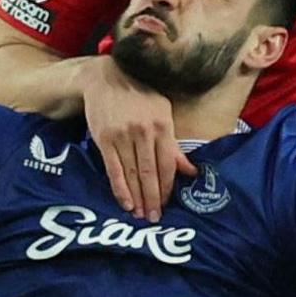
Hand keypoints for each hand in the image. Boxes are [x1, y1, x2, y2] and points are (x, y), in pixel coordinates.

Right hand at [81, 56, 195, 221]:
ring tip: (141, 215)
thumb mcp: (162, 113)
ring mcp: (122, 136)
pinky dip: (119, 189)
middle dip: (153, 198)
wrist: (106, 78)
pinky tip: (125, 203)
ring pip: (132, 174)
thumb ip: (174, 145)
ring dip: (137, 198)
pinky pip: (113, 169)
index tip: (167, 204)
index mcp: (162, 125)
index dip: (167, 187)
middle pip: (149, 173)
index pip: (167, 164)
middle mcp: (143, 132)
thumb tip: (191, 171)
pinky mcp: (104, 139)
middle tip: (155, 218)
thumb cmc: (140, 95)